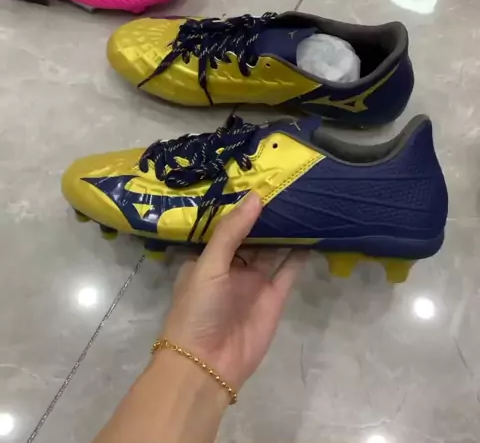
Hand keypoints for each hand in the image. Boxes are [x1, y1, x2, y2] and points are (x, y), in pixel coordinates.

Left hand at [161, 192, 307, 389]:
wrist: (206, 364)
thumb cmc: (198, 308)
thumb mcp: (209, 264)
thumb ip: (231, 231)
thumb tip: (255, 197)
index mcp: (209, 257)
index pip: (228, 226)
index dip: (243, 208)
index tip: (262, 182)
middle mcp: (232, 266)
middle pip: (254, 236)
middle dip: (268, 217)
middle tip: (289, 187)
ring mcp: (254, 282)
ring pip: (273, 250)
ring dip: (286, 232)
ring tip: (304, 204)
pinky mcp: (274, 297)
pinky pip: (289, 271)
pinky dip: (300, 255)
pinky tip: (312, 233)